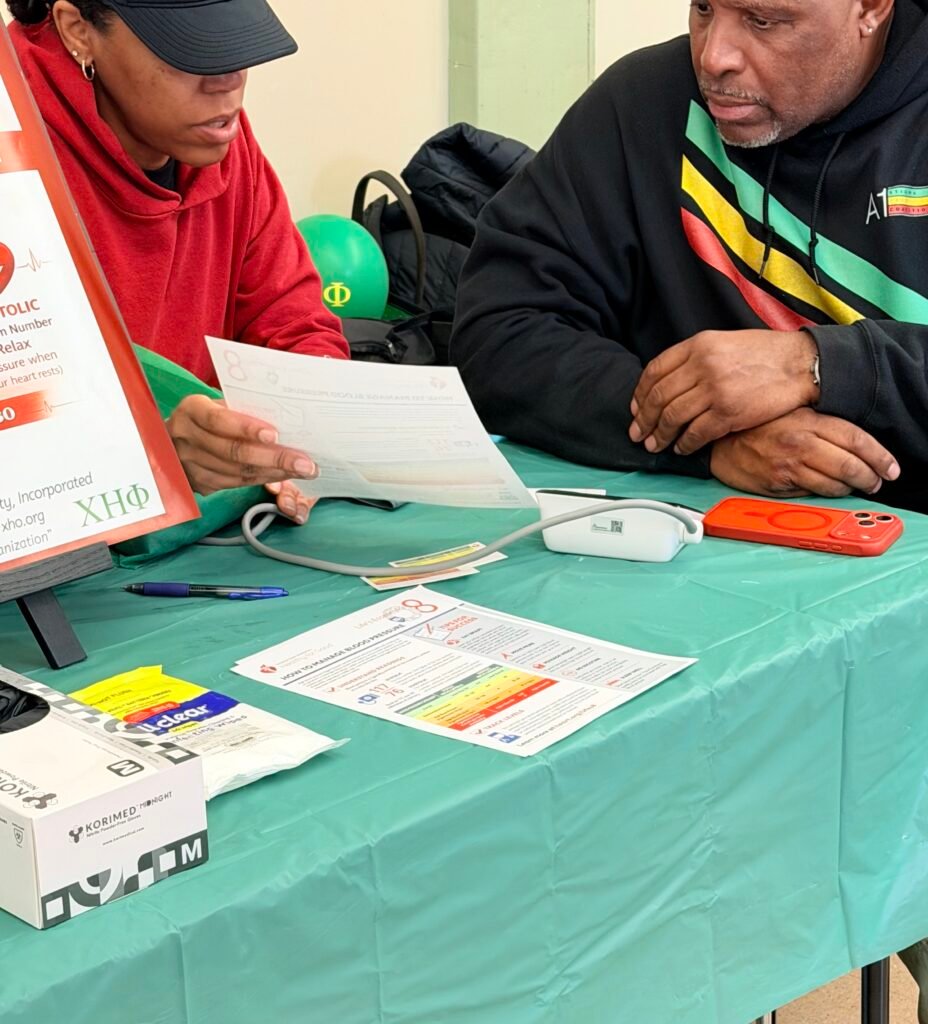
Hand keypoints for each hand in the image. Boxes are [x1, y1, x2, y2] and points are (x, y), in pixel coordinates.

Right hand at [167, 395, 318, 521]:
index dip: (247, 428)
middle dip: (275, 458)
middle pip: (233, 452)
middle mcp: (185, 438)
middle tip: (306, 463)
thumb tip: (285, 417)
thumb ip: (242, 409)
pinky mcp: (200, 484)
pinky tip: (285, 476)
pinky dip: (264, 480)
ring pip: (238, 472)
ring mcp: (190, 465)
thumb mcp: (217, 404)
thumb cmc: (208, 416)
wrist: (172, 441)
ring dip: (276, 472)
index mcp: (191, 410)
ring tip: (304, 470)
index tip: (275, 435)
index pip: (218, 420)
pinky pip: (237, 484)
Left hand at [630, 329, 819, 454]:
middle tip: (637, 433)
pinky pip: (696, 433)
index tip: (636, 408)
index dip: (640, 393)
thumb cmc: (766, 355)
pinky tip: (681, 448)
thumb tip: (670, 381)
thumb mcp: (725, 342)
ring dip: (660, 435)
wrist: (802, 364)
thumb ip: (696, 358)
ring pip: (673, 416)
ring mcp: (715, 389)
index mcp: (699, 345)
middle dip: (643, 419)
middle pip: (659, 396)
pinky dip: (685, 444)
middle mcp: (702, 365)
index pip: (655, 371)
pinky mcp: (729, 412)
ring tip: (655, 445)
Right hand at [709, 408, 900, 497]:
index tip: (891, 468)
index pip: (856, 440)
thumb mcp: (791, 413)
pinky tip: (827, 489)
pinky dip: (823, 494)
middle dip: (869, 477)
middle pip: (849, 465)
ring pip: (833, 485)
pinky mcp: (777, 485)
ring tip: (855, 487)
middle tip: (876, 481)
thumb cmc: (754, 426)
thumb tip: (852, 446)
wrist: (717, 440)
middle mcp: (800, 443)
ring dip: (849, 489)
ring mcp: (788, 467)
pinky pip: (810, 494)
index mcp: (807, 421)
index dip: (879, 457)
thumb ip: (821, 426)